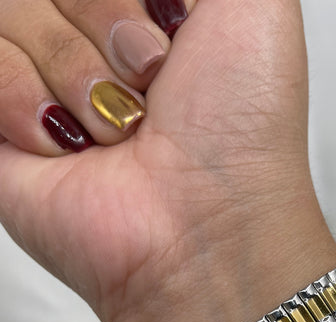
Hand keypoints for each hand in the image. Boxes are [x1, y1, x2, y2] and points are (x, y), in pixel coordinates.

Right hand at [0, 0, 323, 321]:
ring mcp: (40, 85)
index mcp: (146, 9)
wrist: (205, 228)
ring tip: (117, 130)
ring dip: (75, 70)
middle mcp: (90, 43)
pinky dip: (24, 100)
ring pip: (14, 11)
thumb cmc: (242, 127)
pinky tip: (67, 146)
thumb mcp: (255, 4)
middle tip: (150, 83)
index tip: (175, 24)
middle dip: (108, 18)